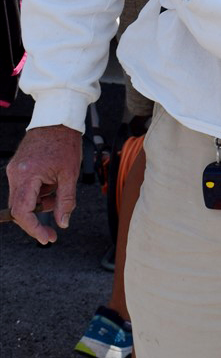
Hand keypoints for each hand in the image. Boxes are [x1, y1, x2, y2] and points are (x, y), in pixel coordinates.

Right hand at [5, 125, 81, 244]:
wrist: (57, 120)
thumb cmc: (64, 142)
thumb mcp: (70, 174)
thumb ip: (66, 201)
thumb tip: (63, 222)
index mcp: (27, 175)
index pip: (23, 211)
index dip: (33, 228)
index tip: (46, 237)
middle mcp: (15, 174)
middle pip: (19, 209)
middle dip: (36, 221)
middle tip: (52, 232)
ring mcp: (14, 170)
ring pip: (22, 200)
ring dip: (40, 205)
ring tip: (58, 194)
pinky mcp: (17, 168)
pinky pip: (24, 189)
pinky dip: (38, 195)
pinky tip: (51, 186)